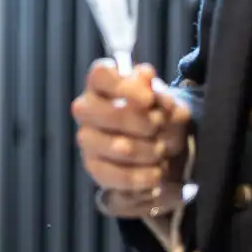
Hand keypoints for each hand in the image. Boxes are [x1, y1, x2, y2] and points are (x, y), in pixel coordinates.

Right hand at [71, 59, 191, 217]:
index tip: (149, 99)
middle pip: (114, 114)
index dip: (125, 86)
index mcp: (101, 83)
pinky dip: (146, 176)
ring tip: (162, 150)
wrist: (158, 148)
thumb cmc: (156, 115)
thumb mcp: (165, 101)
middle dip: (148, 124)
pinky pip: (121, 176)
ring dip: (153, 151)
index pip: (101, 75)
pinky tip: (156, 171)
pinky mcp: (93, 166)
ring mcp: (87, 138)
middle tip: (161, 127)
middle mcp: (86, 108)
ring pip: (123, 147)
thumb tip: (145, 77)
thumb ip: (157, 91)